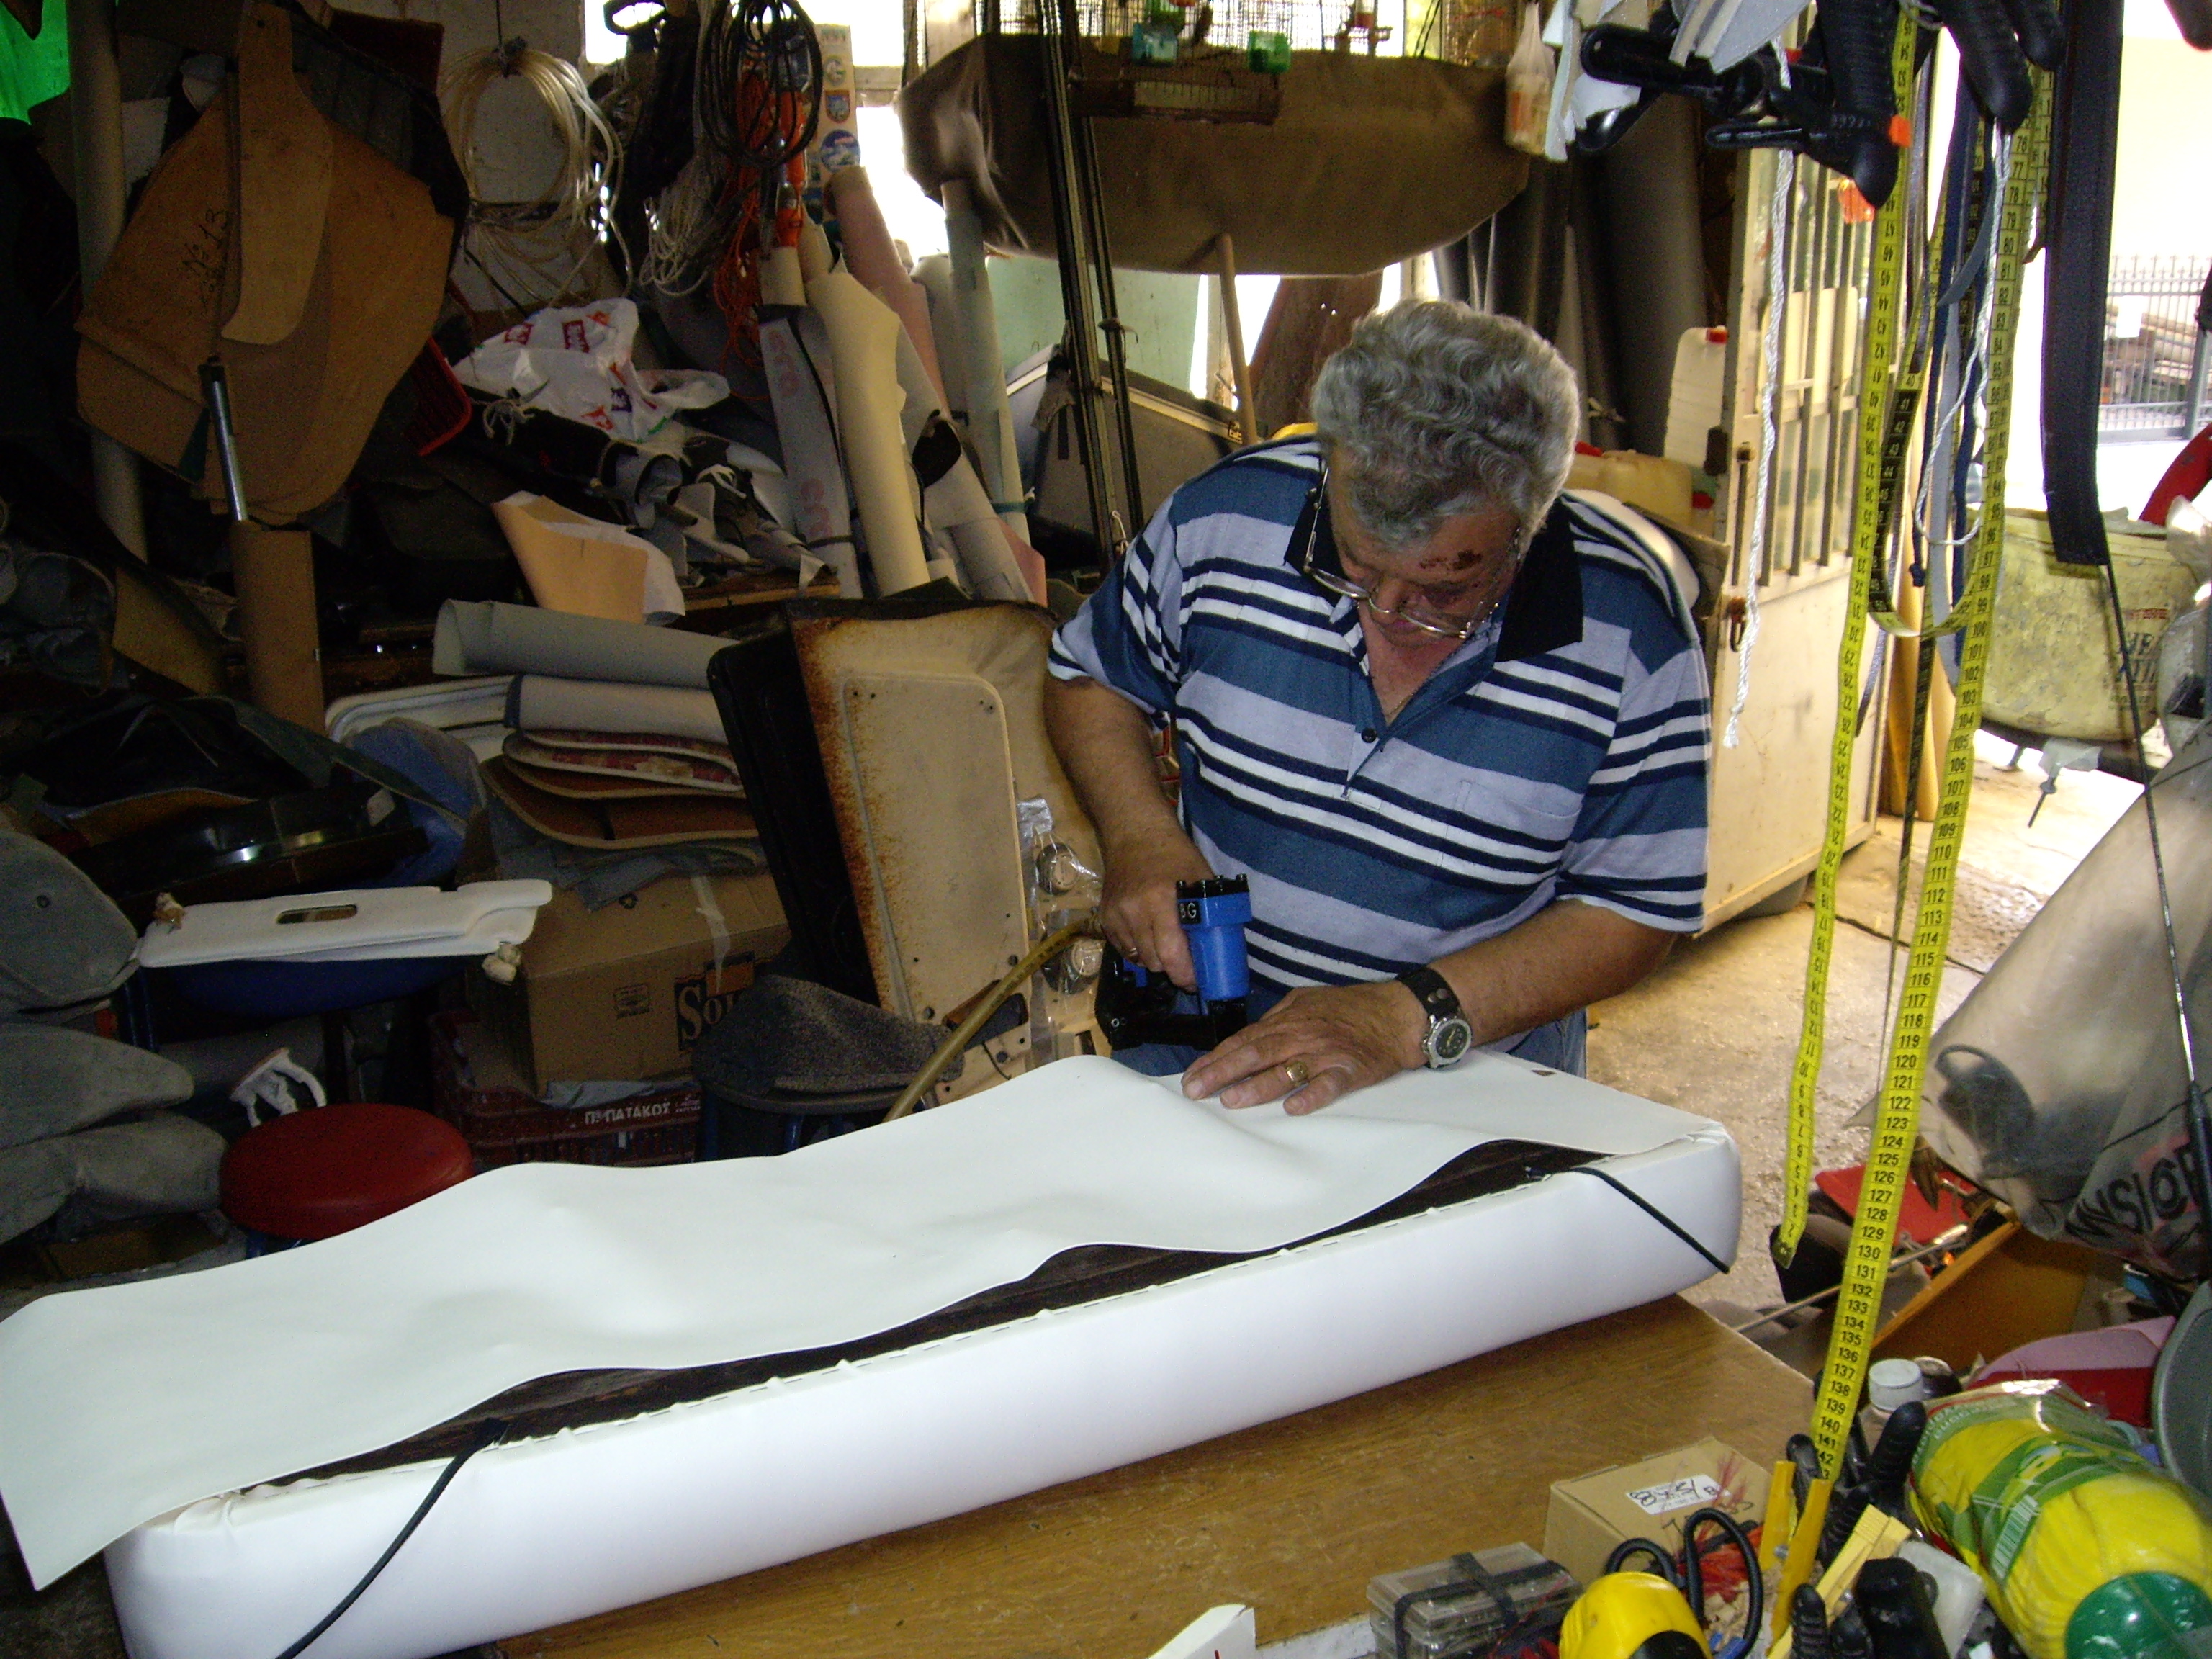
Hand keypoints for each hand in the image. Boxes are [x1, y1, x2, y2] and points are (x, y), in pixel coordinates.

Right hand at [1099, 830, 1215, 989]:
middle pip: (1155, 962)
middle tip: (1185, 961)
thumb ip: (1209, 914)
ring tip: (1166, 944)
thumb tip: (1217, 951)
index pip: (1172, 955)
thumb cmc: (1176, 856)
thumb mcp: (1201, 879)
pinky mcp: (1105, 917)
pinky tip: (1148, 934)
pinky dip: (1138, 949)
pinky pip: (1124, 949)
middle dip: (1173, 967)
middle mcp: (1136, 912)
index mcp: (1163, 901)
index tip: (1196, 980)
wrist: (1135, 834)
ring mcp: (1117, 915)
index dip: (1186, 975)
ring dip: (1155, 958)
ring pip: (1139, 959)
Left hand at [1181, 980, 1427, 1113]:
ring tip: (1231, 1100)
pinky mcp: (1350, 1070)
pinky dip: (1312, 1096)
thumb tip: (1249, 1034)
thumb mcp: (1307, 1000)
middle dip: (1222, 1072)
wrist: (1397, 1013)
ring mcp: (1325, 1054)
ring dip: (1257, 1086)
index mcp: (1288, 1020)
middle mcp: (1302, 1036)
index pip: (1243, 1040)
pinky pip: (1329, 1085)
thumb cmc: (1350, 1008)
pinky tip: (1294, 1108)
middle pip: (1256, 1054)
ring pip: (1286, 1070)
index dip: (1216, 1059)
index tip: (1192, 1076)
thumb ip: (1277, 1017)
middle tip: (1197, 1090)